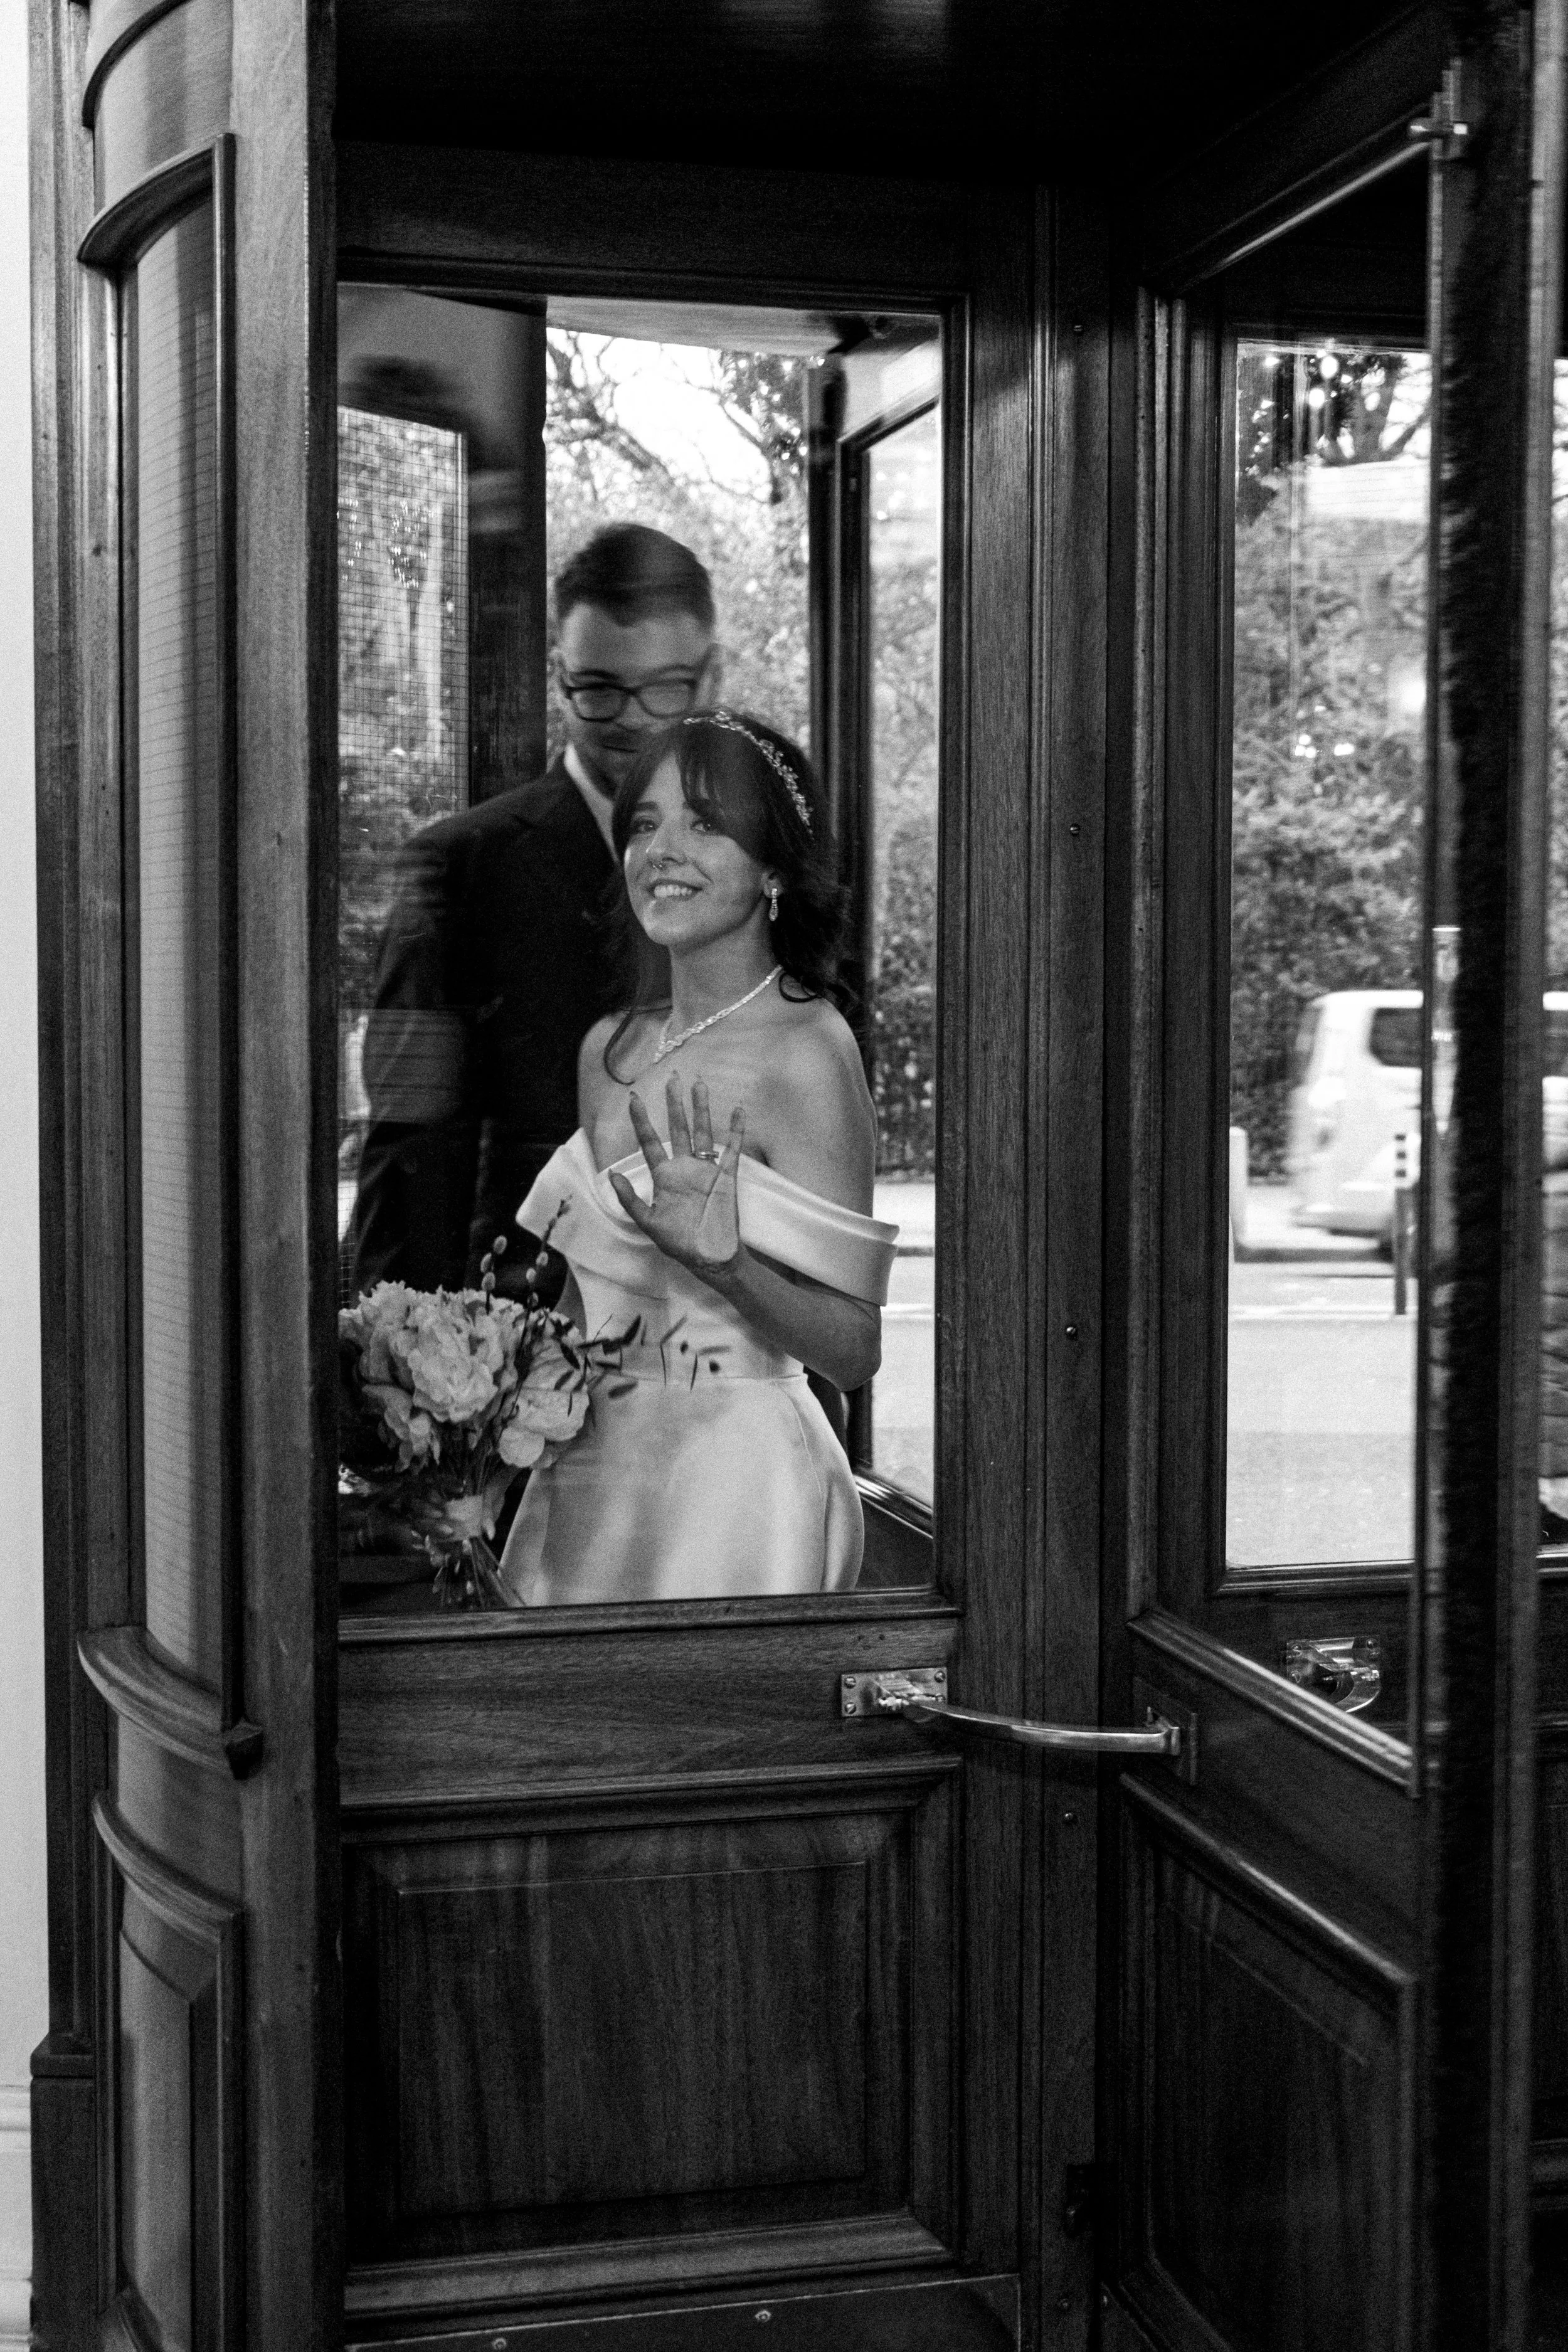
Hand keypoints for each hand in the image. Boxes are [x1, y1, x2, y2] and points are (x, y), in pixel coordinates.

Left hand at [608, 1079, 746, 1279]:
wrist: (709, 1257)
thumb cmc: (679, 1242)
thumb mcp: (649, 1223)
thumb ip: (630, 1200)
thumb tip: (612, 1175)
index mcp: (664, 1177)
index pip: (650, 1142)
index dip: (642, 1120)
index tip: (634, 1098)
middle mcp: (684, 1168)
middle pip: (678, 1129)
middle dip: (674, 1105)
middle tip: (672, 1079)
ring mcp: (706, 1170)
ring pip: (703, 1132)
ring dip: (701, 1109)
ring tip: (698, 1085)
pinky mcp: (726, 1177)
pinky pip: (732, 1149)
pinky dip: (735, 1130)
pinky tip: (738, 1111)